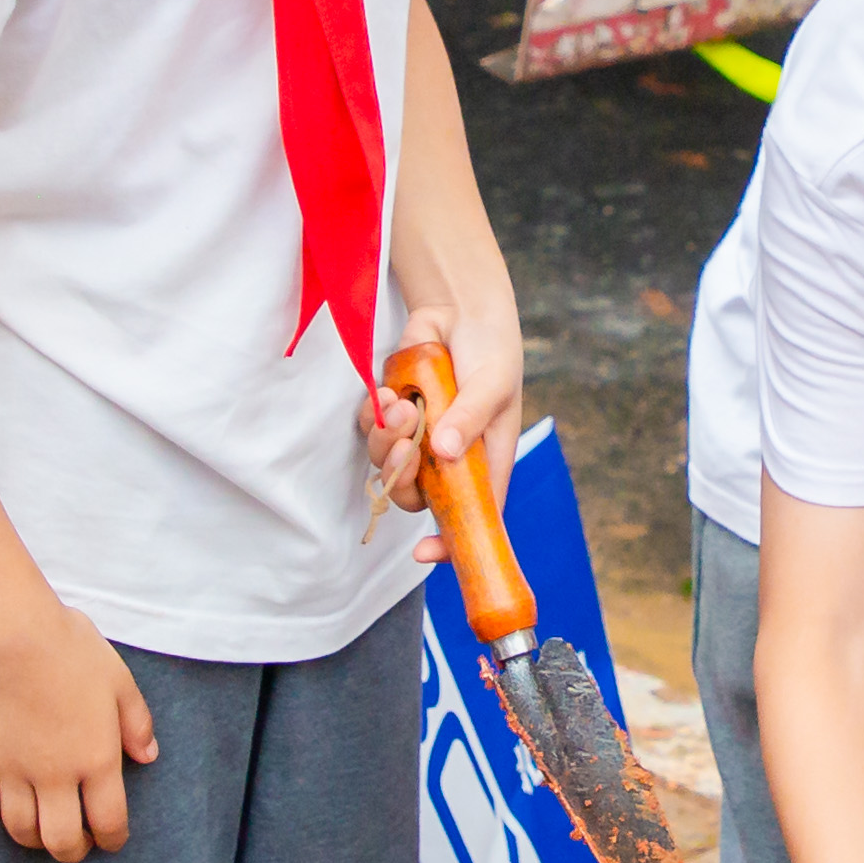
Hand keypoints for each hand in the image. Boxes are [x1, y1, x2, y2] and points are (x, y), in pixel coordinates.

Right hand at [0, 601, 155, 860]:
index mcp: (96, 759)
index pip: (108, 822)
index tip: (110, 840)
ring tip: (40, 829)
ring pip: (20, 829)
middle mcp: (54, 775)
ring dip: (33, 838)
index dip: (112, 840)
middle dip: (73, 852)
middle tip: (75, 844)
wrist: (12, 631)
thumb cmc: (71, 649)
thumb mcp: (119, 681)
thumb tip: (148, 757)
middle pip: (62, 840)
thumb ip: (136, 723)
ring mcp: (12, 770)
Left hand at [373, 309, 525, 529]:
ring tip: (402, 403)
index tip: (423, 553)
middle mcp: (449, 458)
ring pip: (388, 463)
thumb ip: (470, 417)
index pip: (470, 513)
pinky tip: (387, 392)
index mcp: (484, 461)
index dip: (449, 540)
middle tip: (404, 445)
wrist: (459, 310)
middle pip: (416, 496)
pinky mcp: (394, 414)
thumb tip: (445, 452)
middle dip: (401, 477)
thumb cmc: (491, 351)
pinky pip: (371, 432)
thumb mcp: (492, 384)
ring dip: (387, 439)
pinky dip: (373, 416)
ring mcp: (419, 437)